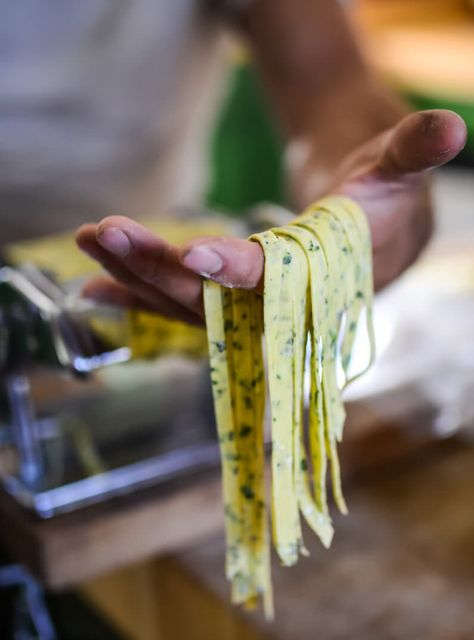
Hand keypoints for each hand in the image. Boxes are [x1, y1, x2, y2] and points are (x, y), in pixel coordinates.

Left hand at [77, 110, 465, 322]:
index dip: (243, 272)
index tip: (197, 255)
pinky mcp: (231, 307)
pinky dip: (139, 298)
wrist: (365, 232)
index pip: (283, 282)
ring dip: (136, 278)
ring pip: (191, 307)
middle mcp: (288, 308)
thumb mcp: (394, 166)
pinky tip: (100, 289)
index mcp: (331, 280)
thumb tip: (449, 127)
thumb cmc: (379, 197)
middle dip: (160, 269)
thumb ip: (410, 152)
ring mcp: (254, 312)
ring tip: (93, 242)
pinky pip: (182, 309)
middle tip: (108, 231)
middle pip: (218, 301)